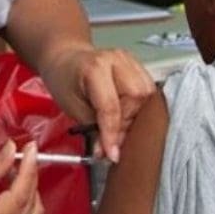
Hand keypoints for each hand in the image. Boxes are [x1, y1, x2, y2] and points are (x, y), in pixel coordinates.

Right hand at [0, 140, 42, 213]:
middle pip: (31, 204)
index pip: (19, 196)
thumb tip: (11, 149)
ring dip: (30, 191)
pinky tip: (15, 192)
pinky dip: (28, 205)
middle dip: (29, 177)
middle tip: (19, 158)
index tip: (30, 148)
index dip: (28, 170)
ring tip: (14, 175)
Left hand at [45, 47, 154, 163]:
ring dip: (135, 116)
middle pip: (136, 99)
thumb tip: (110, 151)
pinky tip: (127, 113)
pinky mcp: (138, 65)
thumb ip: (94, 129)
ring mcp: (130, 61)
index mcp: (95, 68)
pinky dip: (140, 107)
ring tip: (119, 123)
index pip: (110, 107)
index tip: (112, 154)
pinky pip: (149, 91)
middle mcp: (117, 60)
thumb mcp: (72, 108)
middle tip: (113, 139)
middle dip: (126, 124)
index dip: (112, 135)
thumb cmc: (65, 79)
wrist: (66, 59)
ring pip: (148, 96)